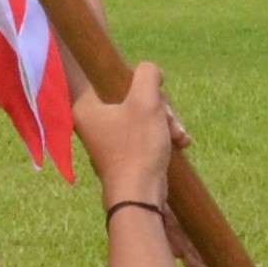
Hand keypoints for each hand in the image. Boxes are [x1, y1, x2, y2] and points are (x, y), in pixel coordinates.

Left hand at [72, 61, 178, 205]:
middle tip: (169, 120)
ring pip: (144, 114)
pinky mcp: (125, 152)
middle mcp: (93, 121)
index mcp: (87, 106)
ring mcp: (109, 138)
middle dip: (160, 108)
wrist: (140, 196)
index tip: (154, 93)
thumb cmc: (137, 148)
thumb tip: (151, 70)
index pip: (112, 76)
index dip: (138, 82)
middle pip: (133, 96)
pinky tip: (180, 143)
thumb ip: (147, 74)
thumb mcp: (146, 101)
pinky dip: (164, 135)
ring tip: (178, 136)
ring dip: (166, 122)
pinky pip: (147, 132)